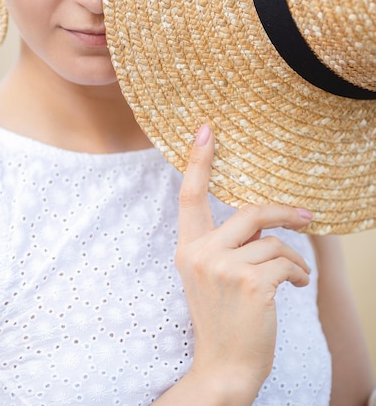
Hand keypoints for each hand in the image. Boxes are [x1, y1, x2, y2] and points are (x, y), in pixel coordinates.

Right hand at [175, 125, 312, 402]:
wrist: (224, 366)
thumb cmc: (222, 318)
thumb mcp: (211, 276)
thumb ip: (226, 243)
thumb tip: (264, 221)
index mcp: (187, 248)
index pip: (190, 196)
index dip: (198, 161)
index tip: (205, 130)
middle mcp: (199, 253)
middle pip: (251, 213)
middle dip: (286, 214)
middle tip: (308, 218)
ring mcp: (223, 268)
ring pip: (274, 242)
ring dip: (293, 259)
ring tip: (294, 276)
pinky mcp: (251, 283)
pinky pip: (286, 262)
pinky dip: (298, 273)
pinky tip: (295, 286)